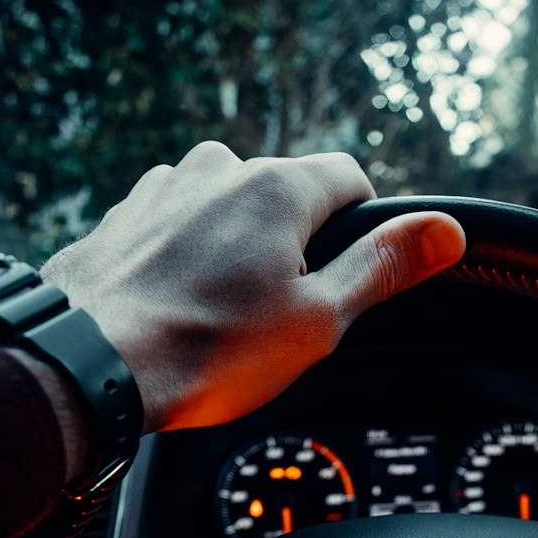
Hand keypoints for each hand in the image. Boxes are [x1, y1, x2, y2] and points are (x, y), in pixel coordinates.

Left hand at [41, 143, 465, 433]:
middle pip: (287, 200)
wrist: (90, 367)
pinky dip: (188, 263)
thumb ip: (383, 268)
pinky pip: (179, 230)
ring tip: (222, 323)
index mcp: (278, 187)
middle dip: (295, 252)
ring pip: (229, 215)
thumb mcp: (318, 319)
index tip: (349, 276)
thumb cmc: (205, 351)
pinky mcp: (125, 218)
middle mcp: (219, 169)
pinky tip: (180, 312)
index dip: (364, 230)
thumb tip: (447, 231)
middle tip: (280, 320)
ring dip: (238, 256)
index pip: (351, 180)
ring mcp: (165, 189)